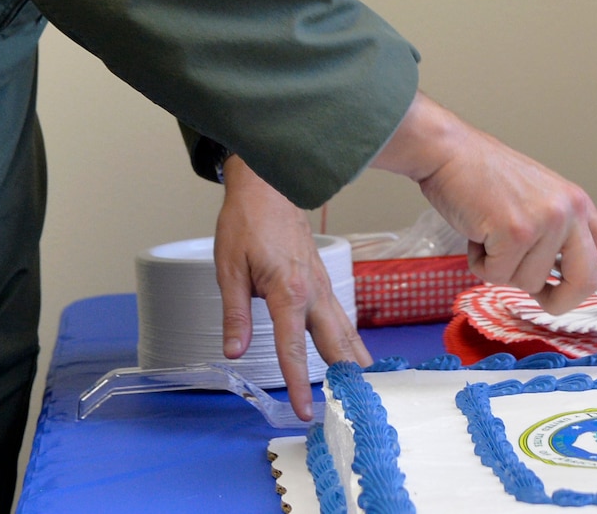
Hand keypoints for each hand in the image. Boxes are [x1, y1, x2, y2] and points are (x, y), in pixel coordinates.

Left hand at [212, 154, 370, 418]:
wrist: (268, 184)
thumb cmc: (245, 223)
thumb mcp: (229, 268)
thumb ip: (235, 313)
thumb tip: (234, 352)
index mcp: (288, 291)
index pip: (293, 347)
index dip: (298, 382)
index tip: (305, 411)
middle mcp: (313, 291)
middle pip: (334, 343)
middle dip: (344, 377)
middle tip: (354, 408)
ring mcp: (323, 285)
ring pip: (345, 330)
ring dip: (355, 360)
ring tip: (368, 389)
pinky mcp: (323, 280)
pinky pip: (342, 317)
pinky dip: (351, 340)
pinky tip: (355, 354)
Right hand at [372, 93, 596, 314]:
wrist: (449, 151)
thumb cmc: (482, 178)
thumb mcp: (534, 200)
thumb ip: (554, 236)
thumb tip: (552, 282)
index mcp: (577, 205)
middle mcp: (569, 212)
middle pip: (584, 283)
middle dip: (557, 299)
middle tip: (539, 295)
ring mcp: (544, 221)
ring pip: (529, 284)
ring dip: (501, 268)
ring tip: (488, 232)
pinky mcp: (515, 231)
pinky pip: (498, 276)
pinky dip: (479, 263)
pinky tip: (475, 233)